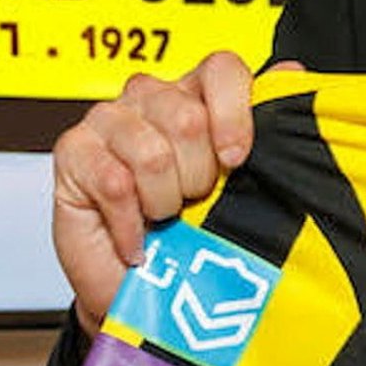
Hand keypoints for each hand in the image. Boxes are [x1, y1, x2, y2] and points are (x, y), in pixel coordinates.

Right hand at [51, 51, 264, 329]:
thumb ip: (263, 128)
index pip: (220, 69)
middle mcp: (151, 98)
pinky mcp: (74, 152)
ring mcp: (108, 121)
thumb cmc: (192, 238)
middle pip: (188, 118)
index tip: (237, 160)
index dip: (235, 114)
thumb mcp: (241, 186)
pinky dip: (132, 226)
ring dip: (164, 203)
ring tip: (163, 220)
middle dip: (198, 178)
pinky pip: (115, 184)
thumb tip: (292, 69)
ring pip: (152, 153)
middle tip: (192, 204)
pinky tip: (137, 240)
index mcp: (195, 94)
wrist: (145, 296)